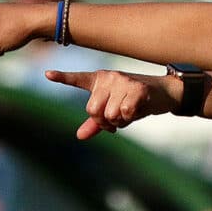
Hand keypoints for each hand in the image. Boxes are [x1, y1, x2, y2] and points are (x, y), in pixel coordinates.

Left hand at [46, 69, 174, 139]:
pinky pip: (124, 112)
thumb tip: (79, 136)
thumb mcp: (115, 110)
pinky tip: (137, 110)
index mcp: (101, 80)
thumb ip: (96, 122)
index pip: (79, 79)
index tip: (47, 74)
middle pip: (92, 109)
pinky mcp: (137, 88)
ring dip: (120, 121)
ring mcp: (123, 81)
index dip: (63, 77)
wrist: (164, 93)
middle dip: (104, 121)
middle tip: (116, 119)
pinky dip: (130, 117)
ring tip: (129, 112)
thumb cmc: (136, 101)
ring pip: (109, 114)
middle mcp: (109, 77)